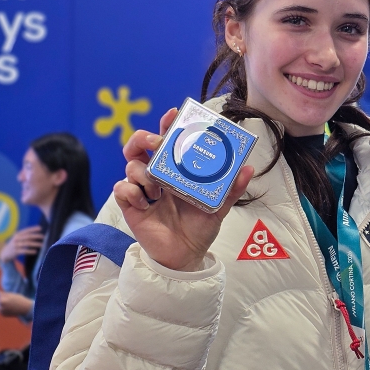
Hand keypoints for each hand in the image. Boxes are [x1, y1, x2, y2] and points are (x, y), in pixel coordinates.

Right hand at [0, 226, 44, 263]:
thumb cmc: (14, 245)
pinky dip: (30, 251)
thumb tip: (36, 234)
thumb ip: (25, 236)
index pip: (26, 230)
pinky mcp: (15, 251)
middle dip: (36, 236)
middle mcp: (16, 239)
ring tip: (42, 245)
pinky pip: (24, 251)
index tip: (40, 228)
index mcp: (17, 234)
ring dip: (35, 244)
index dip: (33, 229)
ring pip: (27, 244)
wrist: (4, 253)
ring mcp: (15, 245)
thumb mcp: (17, 239)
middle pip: (28, 236)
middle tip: (44, 237)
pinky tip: (35, 251)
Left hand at [0, 291, 33, 317]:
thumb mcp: (11, 295)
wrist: (25, 308)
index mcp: (2, 301)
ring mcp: (1, 311)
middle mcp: (0, 307)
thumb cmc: (19, 299)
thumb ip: (3, 294)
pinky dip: (2, 307)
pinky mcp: (3, 315)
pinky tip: (7, 305)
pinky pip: (0, 309)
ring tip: (4, 300)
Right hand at [114, 107, 254, 271]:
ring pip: (130, 164)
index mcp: (176, 170)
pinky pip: (121, 189)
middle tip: (155, 143)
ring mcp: (142, 189)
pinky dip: (132, 192)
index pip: (168, 140)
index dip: (167, 124)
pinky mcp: (131, 205)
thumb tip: (248, 168)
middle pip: (139, 145)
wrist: (185, 255)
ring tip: (158, 192)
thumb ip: (232, 188)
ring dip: (142, 172)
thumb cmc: (200, 226)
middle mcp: (157, 175)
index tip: (173, 114)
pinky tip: (146, 204)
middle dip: (143, 138)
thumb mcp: (219, 206)